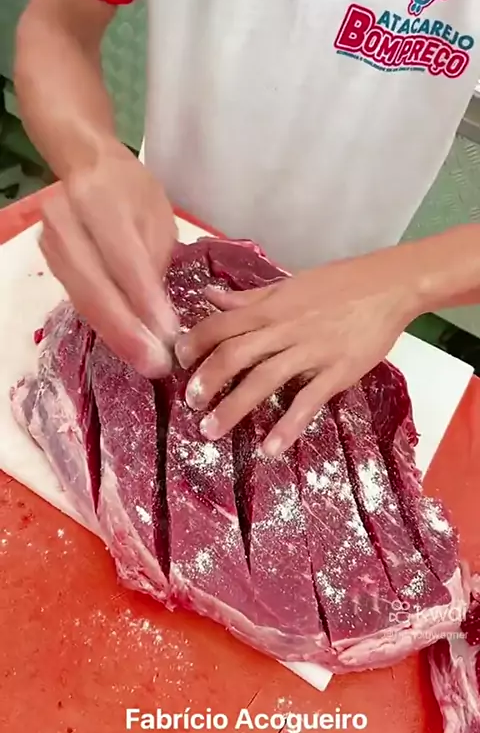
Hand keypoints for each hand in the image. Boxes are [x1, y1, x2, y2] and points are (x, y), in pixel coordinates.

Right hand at [40, 144, 177, 375]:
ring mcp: (51, 246)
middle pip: (96, 288)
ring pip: (84, 301)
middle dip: (127, 333)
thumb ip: (155, 262)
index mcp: (99, 200)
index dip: (146, 302)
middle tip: (155, 365)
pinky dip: (105, 326)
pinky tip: (127, 346)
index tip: (169, 336)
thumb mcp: (157, 216)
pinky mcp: (50, 265)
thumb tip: (158, 317)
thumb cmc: (131, 190)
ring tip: (146, 364)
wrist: (86, 166)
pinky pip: (79, 301)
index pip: (124, 260)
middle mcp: (66, 223)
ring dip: (116, 337)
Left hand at [175, 249, 419, 455]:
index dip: (194, 343)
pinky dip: (287, 426)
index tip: (179, 362)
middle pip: (234, 355)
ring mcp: (311, 352)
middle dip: (206, 381)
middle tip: (189, 404)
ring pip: (263, 380)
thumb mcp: (288, 285)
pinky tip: (269, 449)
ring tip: (210, 431)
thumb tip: (208, 297)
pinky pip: (307, 402)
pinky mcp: (337, 372)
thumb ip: (247, 298)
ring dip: (233, 408)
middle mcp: (284, 329)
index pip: (221, 325)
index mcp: (270, 307)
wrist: (389, 286)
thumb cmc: (338, 284)